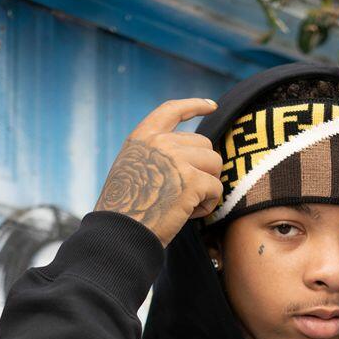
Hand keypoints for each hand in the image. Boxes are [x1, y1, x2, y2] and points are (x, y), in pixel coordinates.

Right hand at [94, 98, 224, 247]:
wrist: (121, 233)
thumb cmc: (126, 211)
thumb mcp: (132, 169)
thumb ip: (155, 155)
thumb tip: (189, 153)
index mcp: (143, 137)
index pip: (172, 110)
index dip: (195, 106)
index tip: (212, 105)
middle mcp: (160, 142)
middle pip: (204, 144)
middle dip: (203, 169)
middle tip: (187, 194)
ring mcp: (177, 159)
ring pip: (215, 164)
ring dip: (207, 187)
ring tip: (187, 205)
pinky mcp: (192, 181)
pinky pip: (216, 189)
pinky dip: (208, 205)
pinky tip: (189, 215)